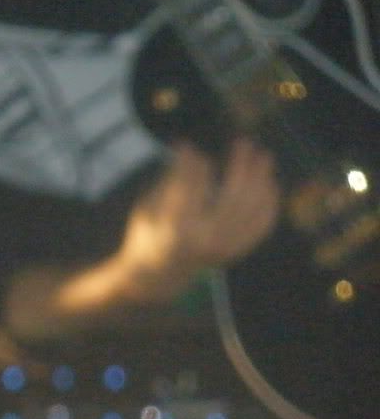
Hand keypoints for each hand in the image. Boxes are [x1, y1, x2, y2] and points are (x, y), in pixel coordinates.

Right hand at [116, 138, 280, 298]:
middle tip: (244, 143)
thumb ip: (170, 181)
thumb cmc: (148, 235)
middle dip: (241, 166)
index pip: (192, 189)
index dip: (192, 165)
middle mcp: (204, 240)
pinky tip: (270, 184)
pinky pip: (260, 227)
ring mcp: (223, 248)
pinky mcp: (234, 252)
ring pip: (251, 210)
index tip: (190, 148)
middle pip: (232, 196)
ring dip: (261, 180)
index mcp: (176, 230)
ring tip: (264, 158)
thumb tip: (189, 149)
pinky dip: (269, 204)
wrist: (157, 275)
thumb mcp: (148, 208)